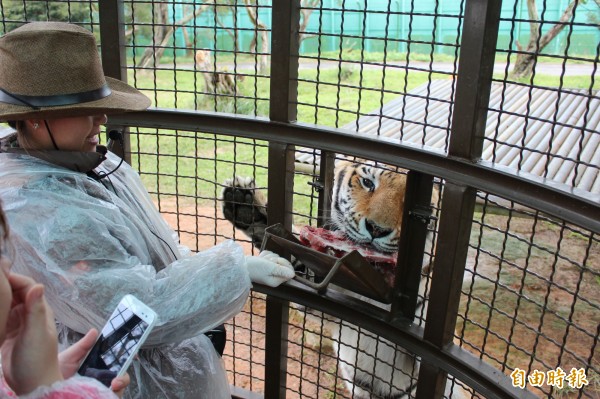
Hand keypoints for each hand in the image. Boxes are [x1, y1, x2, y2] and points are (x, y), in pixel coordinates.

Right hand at [1, 273, 62, 394]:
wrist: (33, 383)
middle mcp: (30, 313)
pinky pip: (1, 316)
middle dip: (3, 286)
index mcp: (40, 310)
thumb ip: (35, 310)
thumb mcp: (35, 334)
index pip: (27, 286)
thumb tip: (38, 286)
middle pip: (16, 292)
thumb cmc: (37, 359)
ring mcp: (19, 322)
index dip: (13, 279)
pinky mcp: (9, 332)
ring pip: (7, 303)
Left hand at [58, 328, 130, 396]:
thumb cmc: (56, 373)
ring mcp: (101, 390)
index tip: (133, 352)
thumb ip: (83, 346)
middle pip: (121, 375)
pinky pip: (112, 396)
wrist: (45, 389)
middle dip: (125, 373)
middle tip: (122, 371)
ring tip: (114, 383)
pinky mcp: (100, 397)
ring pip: (120, 387)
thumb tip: (95, 331)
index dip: (127, 357)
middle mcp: (101, 380)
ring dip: (121, 383)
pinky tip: (110, 389)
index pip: (116, 362)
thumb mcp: (69, 357)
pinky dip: (114, 393)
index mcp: (97, 368)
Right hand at [245, 251, 294, 286]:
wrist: (240, 266)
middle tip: (266, 262)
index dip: (282, 263)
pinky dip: (265, 256)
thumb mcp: (269, 268)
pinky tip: (260, 259)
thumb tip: (293, 274)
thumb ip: (281, 271)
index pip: (289, 270)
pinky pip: (270, 256)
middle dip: (274, 259)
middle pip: (283, 263)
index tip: (274, 262)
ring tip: (261, 261)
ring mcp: (270, 270)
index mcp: (277, 280)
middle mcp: (275, 276)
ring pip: (276, 258)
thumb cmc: (255, 268)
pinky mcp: (266, 264)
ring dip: (269, 257)